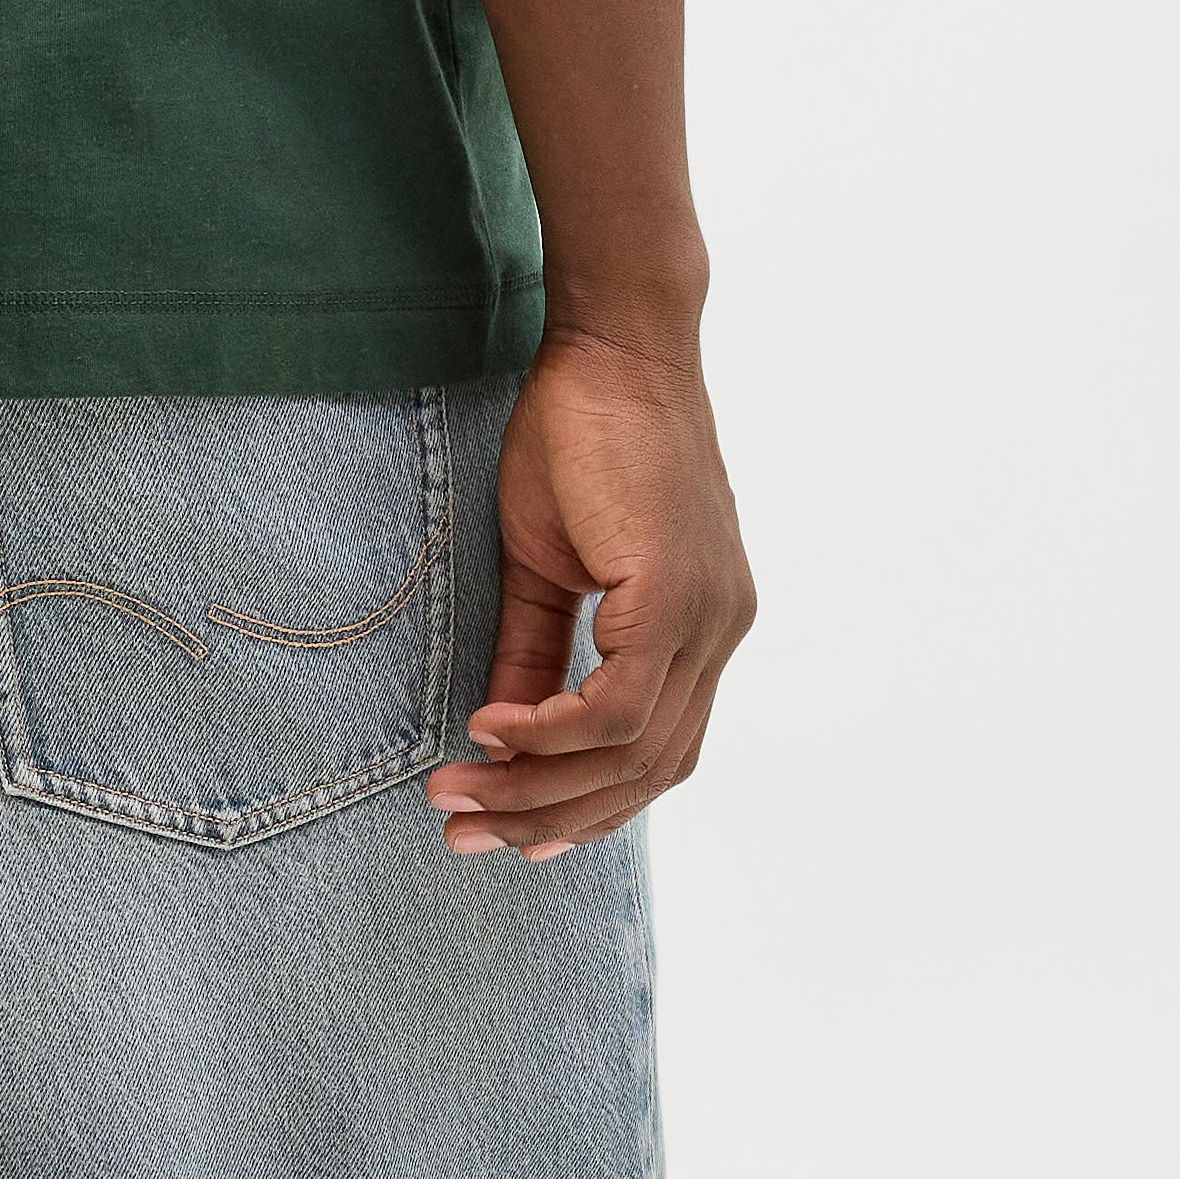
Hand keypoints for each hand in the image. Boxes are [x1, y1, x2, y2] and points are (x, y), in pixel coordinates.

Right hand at [428, 328, 757, 854]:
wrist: (613, 344)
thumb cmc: (581, 435)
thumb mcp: (546, 564)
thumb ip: (534, 651)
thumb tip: (500, 734)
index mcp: (702, 628)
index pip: (653, 753)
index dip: (580, 806)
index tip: (503, 830)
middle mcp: (721, 632)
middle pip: (647, 773)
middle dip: (549, 819)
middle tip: (462, 834)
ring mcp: (709, 617)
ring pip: (633, 753)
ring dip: (538, 788)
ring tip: (458, 795)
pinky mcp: (677, 593)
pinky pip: (617, 705)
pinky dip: (552, 733)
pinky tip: (491, 729)